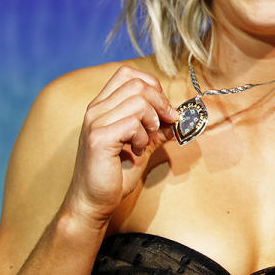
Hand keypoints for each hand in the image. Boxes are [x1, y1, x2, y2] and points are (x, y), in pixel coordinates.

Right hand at [62, 66, 178, 229]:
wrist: (94, 201)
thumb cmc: (116, 173)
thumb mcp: (143, 143)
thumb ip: (158, 127)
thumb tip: (180, 115)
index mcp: (103, 106)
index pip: (128, 73)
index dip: (152, 86)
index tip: (164, 109)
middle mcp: (96, 109)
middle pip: (138, 84)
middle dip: (160, 103)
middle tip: (163, 124)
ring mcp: (95, 122)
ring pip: (138, 101)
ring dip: (152, 121)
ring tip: (145, 141)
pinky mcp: (99, 138)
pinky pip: (132, 123)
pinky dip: (143, 136)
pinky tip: (136, 151)